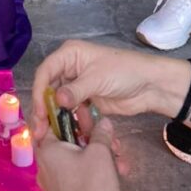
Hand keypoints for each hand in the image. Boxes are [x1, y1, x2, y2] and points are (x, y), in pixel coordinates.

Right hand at [31, 40, 162, 141]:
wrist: (151, 86)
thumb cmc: (125, 72)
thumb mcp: (98, 78)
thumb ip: (75, 90)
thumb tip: (56, 101)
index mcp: (69, 54)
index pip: (46, 72)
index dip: (39, 92)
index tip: (40, 112)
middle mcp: (70, 68)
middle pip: (48, 88)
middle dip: (44, 108)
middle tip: (40, 129)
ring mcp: (78, 85)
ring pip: (59, 102)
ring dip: (56, 117)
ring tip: (50, 135)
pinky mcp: (86, 100)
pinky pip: (72, 112)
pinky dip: (70, 122)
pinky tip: (69, 134)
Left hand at [36, 120, 136, 190]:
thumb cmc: (94, 189)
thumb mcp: (101, 153)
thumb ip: (101, 134)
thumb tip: (103, 123)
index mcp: (47, 153)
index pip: (48, 124)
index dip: (66, 116)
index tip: (81, 114)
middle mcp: (46, 172)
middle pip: (69, 149)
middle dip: (94, 146)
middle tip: (113, 145)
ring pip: (80, 172)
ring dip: (104, 169)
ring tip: (123, 171)